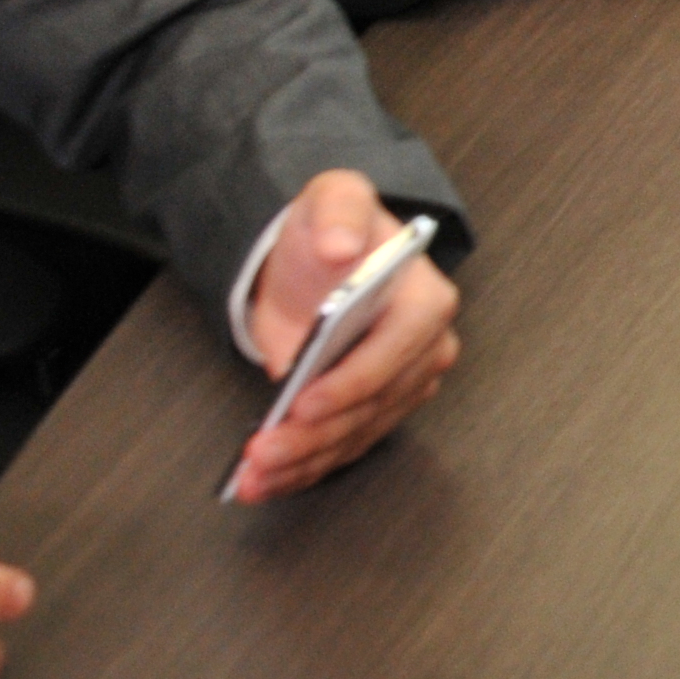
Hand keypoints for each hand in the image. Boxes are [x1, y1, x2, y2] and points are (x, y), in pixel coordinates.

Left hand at [234, 171, 461, 504]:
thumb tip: (339, 246)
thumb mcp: (333, 198)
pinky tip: (267, 480)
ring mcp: (401, 384)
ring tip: (254, 476)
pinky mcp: (374, 408)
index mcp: (425, 300)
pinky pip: (344, 446)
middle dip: (315, 435)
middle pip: (372, 405)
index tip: (303, 403)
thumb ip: (339, 211)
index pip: (393, 352)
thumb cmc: (330, 229)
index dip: (350, 383)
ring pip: (355, 435)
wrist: (314, 258)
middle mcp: (425, 349)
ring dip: (304, 462)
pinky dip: (305, 468)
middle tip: (263, 452)